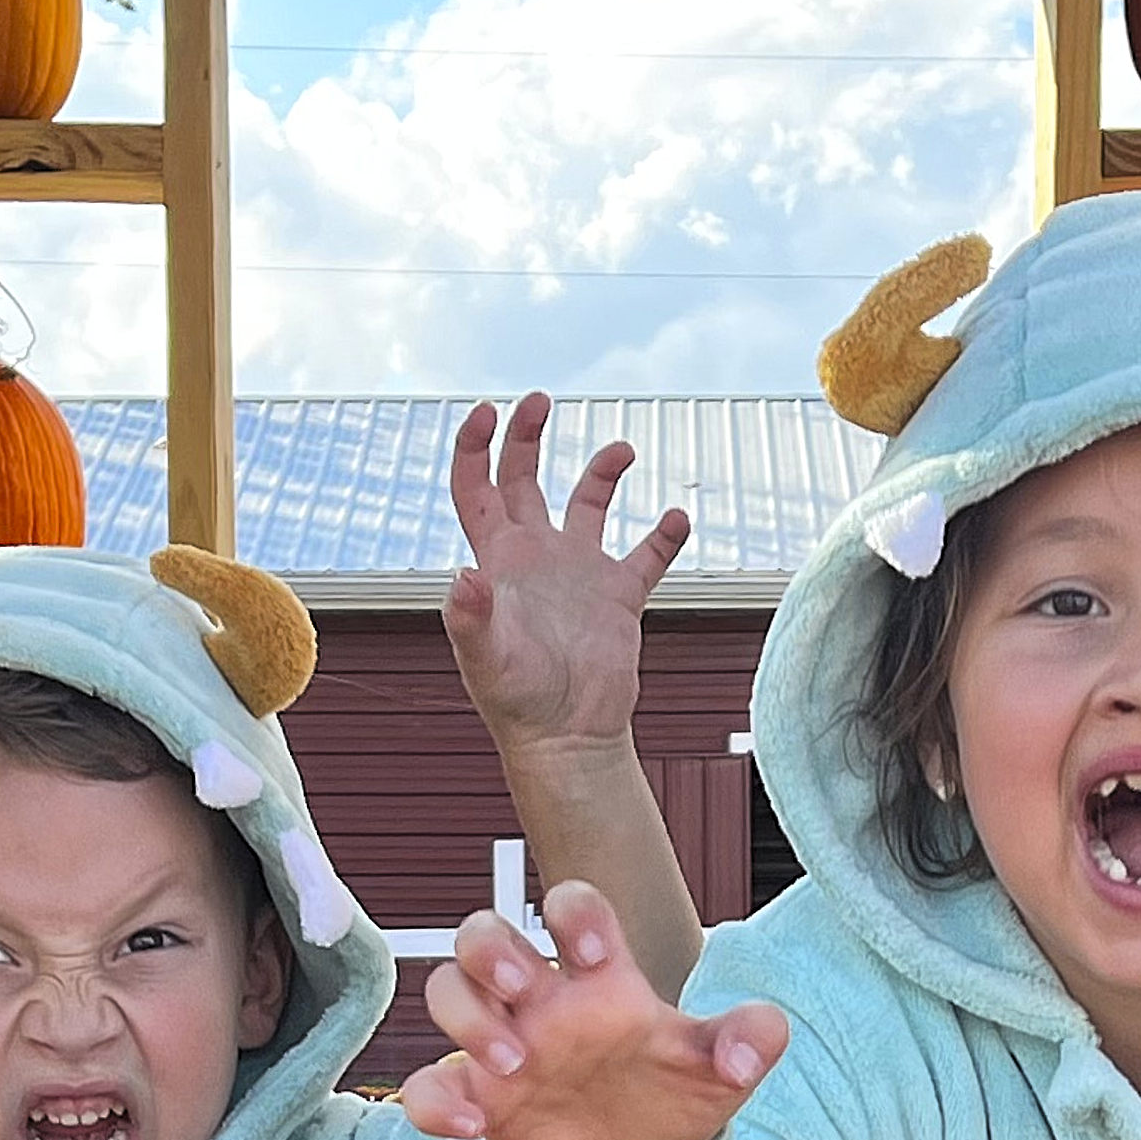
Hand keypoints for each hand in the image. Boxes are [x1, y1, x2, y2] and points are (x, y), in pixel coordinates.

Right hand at [395, 875, 788, 1139]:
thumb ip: (748, 1042)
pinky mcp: (475, 1097)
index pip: (573, 907)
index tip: (586, 951)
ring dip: (468, 1018)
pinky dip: (435, 1102)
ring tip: (513, 1067)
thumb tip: (753, 1047)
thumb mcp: (716, 1071)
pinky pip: (428, 1085)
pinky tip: (474, 1128)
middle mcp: (540, 1000)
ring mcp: (500, 1044)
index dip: (570, 912)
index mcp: (599, 977)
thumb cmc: (666, 1096)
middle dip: (490, 948)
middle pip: (484, 933)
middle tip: (520, 987)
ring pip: (447, 992)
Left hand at [440, 393, 689, 759]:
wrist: (568, 739)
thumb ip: (473, 617)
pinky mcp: (620, 597)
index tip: (489, 411)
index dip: (474, 446)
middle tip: (540, 400)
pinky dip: (664, 535)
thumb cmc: (518, 705)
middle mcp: (536, 557)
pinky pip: (647, 555)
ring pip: (588, 504)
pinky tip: (677, 518)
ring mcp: (578, 574)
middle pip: (523, 478)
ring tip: (623, 451)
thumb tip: (464, 576)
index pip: (475, 488)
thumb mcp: (487, 659)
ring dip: (602, 472)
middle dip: (526, 436)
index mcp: (498, 561)